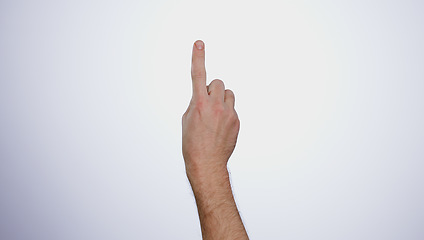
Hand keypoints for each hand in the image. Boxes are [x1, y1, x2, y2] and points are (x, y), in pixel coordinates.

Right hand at [182, 40, 239, 180]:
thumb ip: (195, 103)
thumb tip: (203, 96)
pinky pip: (232, 108)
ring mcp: (228, 113)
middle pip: (218, 83)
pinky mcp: (237, 121)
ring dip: (221, 99)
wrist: (207, 164)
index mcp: (199, 104)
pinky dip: (226, 113)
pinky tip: (220, 128)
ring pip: (228, 94)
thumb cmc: (192, 144)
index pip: (197, 76)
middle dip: (212, 89)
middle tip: (207, 104)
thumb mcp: (187, 120)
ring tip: (215, 116)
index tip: (199, 44)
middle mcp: (215, 106)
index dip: (198, 58)